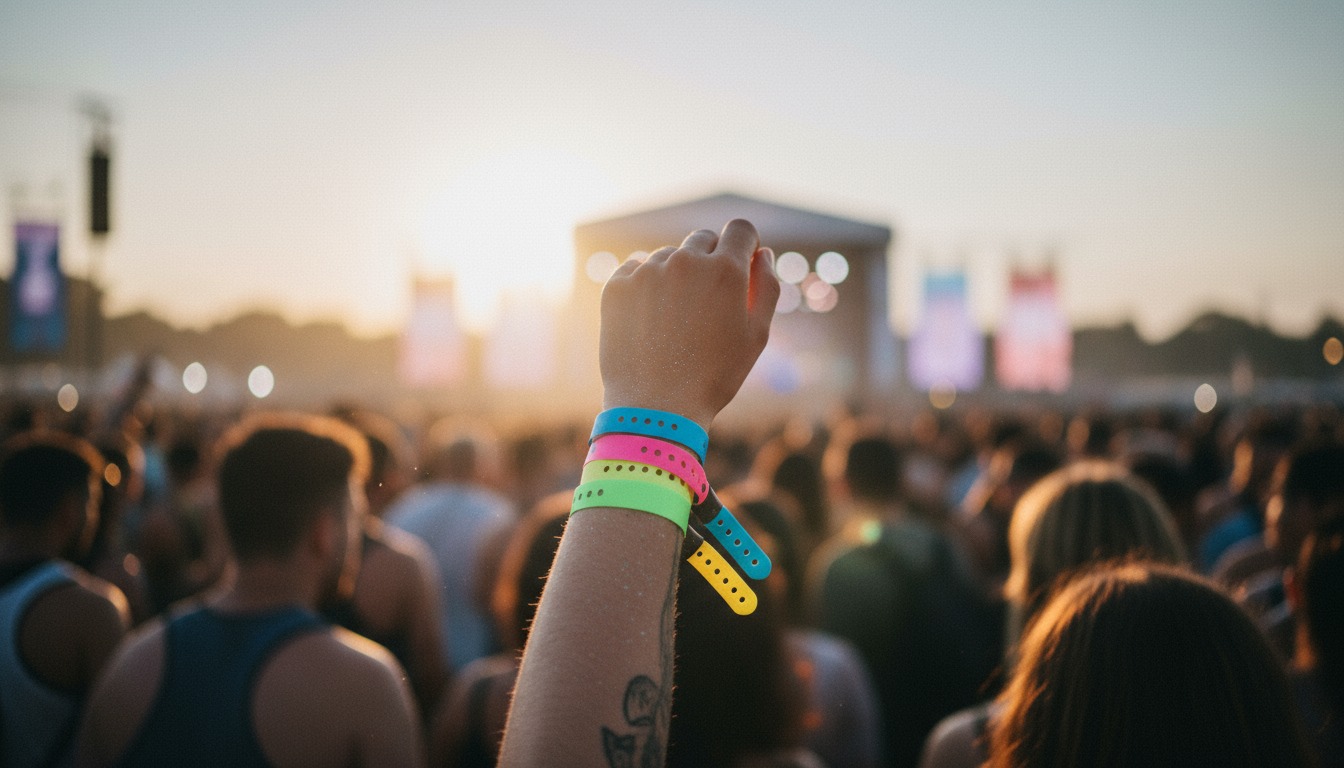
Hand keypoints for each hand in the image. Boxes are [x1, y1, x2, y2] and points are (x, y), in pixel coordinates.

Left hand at [599, 219, 778, 430]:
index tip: (739, 263)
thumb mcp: (756, 335)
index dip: (743, 245)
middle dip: (709, 261)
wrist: (655, 407)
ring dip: (676, 275)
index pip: (739, 229)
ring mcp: (647, 270)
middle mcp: (686, 261)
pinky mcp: (617, 284)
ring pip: (669, 256)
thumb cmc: (714, 375)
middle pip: (703, 239)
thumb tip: (761, 253)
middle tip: (705, 304)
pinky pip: (636, 269)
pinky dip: (644, 286)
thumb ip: (767, 287)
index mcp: (725, 270)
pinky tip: (649, 320)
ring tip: (674, 321)